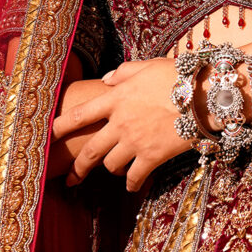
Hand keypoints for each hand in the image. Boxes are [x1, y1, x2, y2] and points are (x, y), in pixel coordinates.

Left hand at [51, 58, 186, 191]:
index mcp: (116, 98)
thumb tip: (106, 79)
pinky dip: (132, 183)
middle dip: (77, 167)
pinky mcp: (151, 156)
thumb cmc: (178, 76)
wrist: (204, 95)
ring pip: (110, 165)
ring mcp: (134, 141)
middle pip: (89, 150)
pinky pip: (134, 177)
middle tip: (71, 178)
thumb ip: (123, 72)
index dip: (59, 126)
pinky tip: (133, 185)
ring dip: (112, 169)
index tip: (47, 135)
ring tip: (117, 169)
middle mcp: (120, 122)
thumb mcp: (147, 66)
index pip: (79, 114)